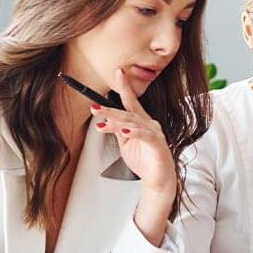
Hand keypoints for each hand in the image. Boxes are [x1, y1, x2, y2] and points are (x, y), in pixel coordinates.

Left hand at [91, 68, 176, 195]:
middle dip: (109, 109)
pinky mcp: (158, 144)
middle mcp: (149, 124)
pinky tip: (125, 131)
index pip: (131, 101)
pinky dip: (134, 132)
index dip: (125, 86)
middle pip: (127, 113)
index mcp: (141, 122)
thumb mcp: (125, 143)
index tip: (118, 72)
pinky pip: (145, 136)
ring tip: (102, 124)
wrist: (158, 180)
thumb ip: (119, 130)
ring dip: (116, 122)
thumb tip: (106, 119)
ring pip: (133, 123)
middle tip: (94, 107)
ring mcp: (154, 133)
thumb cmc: (144, 161)